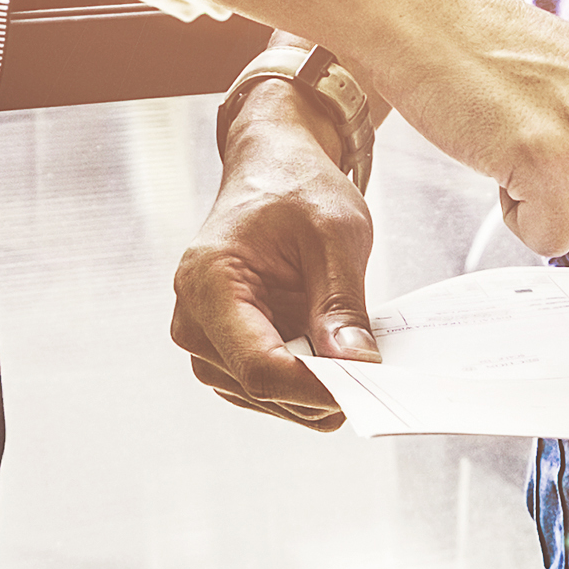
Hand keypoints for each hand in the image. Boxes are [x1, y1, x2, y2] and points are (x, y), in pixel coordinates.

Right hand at [169, 84, 378, 428]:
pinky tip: (331, 356)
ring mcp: (203, 340)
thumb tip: (357, 365)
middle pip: (260, 389)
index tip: (367, 386)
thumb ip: (343, 303)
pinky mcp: (222, 351)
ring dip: (313, 388)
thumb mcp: (336, 234)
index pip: (260, 367)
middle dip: (320, 390)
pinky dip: (303, 383)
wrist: (271, 171)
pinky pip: (265, 389)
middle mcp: (193, 320)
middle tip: (375, 372)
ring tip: (351, 352)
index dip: (315, 388)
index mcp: (209, 283)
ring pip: (264, 398)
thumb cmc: (297, 188)